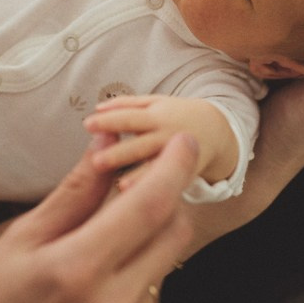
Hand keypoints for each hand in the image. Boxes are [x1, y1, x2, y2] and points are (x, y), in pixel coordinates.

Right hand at [0, 134, 198, 302]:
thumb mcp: (22, 241)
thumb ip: (76, 190)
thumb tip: (109, 138)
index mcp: (76, 269)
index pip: (150, 204)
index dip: (174, 166)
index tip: (183, 141)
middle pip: (174, 233)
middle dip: (168, 200)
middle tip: (141, 186)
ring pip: (165, 269)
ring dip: (145, 248)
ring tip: (96, 256)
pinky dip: (136, 288)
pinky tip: (96, 297)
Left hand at [85, 95, 235, 184]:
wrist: (216, 130)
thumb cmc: (176, 114)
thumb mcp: (155, 103)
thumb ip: (126, 104)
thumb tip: (97, 108)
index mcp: (156, 115)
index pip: (129, 118)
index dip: (110, 121)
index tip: (87, 124)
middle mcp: (166, 135)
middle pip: (141, 145)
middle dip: (120, 153)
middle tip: (97, 162)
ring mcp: (178, 156)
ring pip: (157, 167)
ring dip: (139, 177)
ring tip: (121, 186)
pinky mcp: (186, 173)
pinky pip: (170, 182)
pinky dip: (157, 189)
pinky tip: (142, 199)